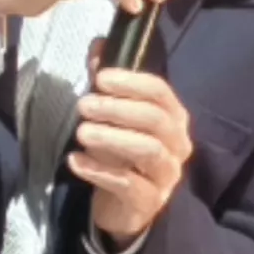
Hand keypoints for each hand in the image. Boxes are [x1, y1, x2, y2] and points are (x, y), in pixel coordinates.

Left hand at [67, 66, 192, 242]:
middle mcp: (178, 145)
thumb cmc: (122, 155)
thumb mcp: (114, 119)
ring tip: (81, 132)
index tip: (100, 78)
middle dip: (118, 108)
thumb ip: (107, 85)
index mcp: (174, 119)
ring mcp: (167, 175)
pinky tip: (76, 161)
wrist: (124, 207)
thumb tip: (98, 45)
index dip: (131, 83)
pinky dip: (100, 170)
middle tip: (84, 105)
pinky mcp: (150, 202)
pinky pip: (128, 184)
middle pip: (156, 120)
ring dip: (112, 137)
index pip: (161, 93)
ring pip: (148, 150)